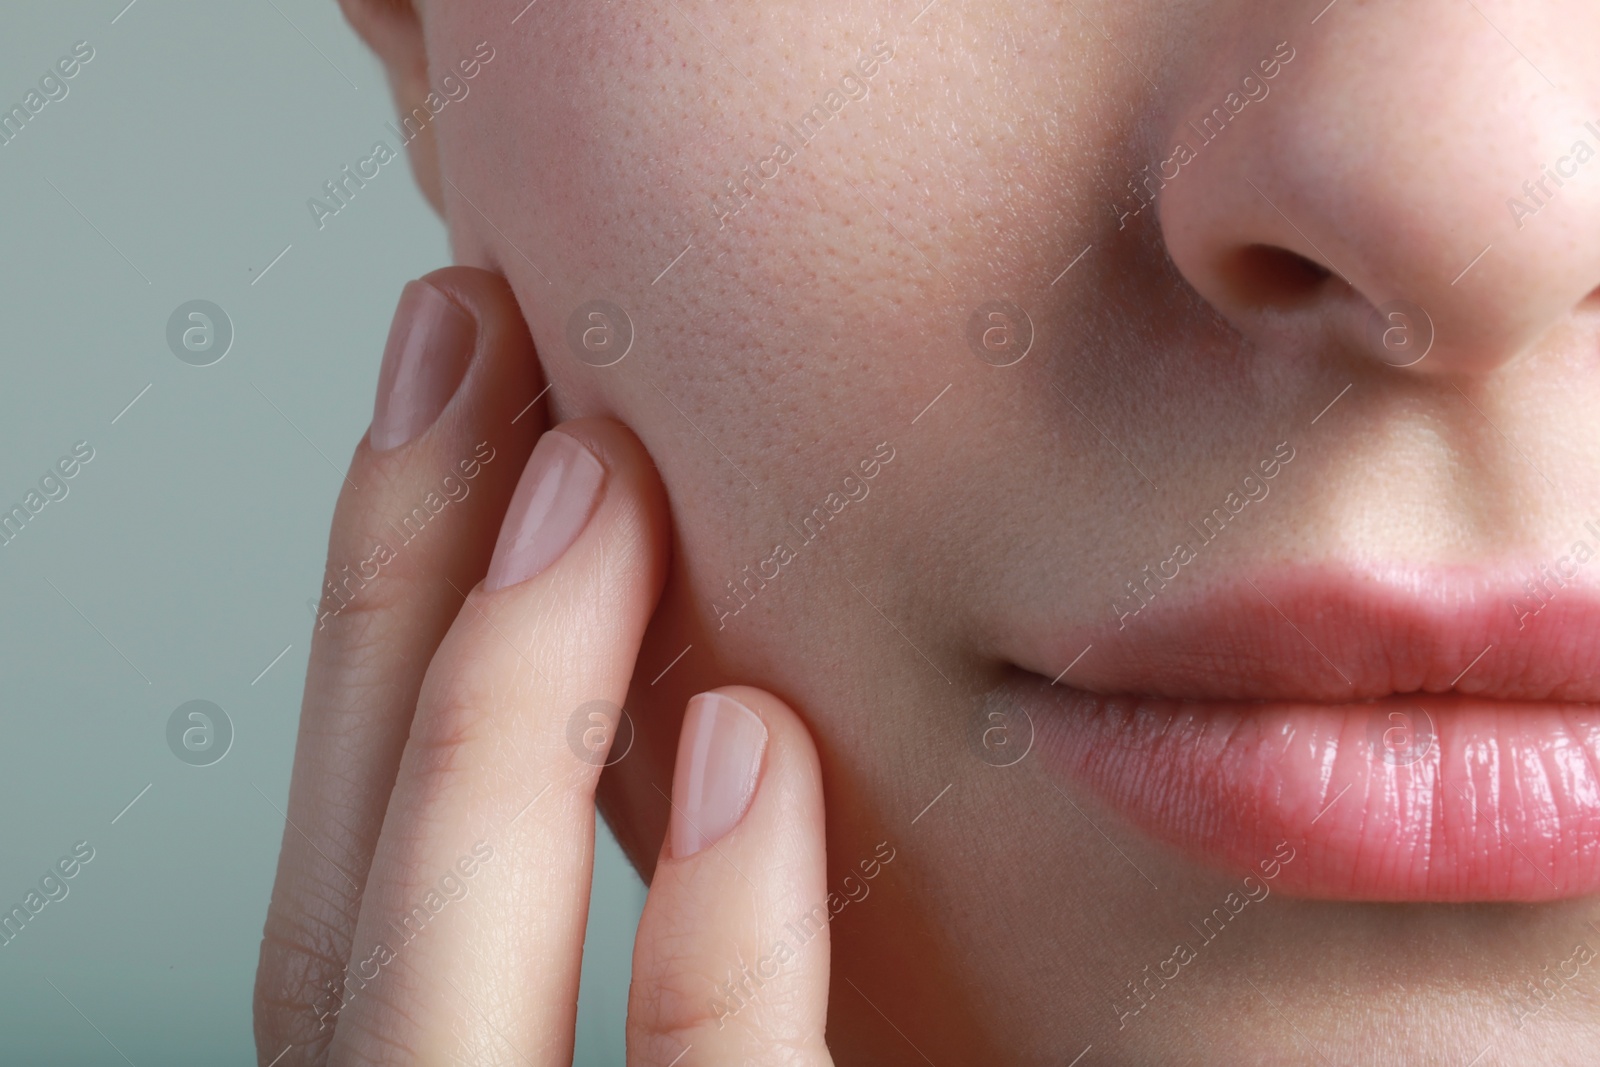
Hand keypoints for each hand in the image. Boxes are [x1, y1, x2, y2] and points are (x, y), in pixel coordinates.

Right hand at [253, 267, 833, 1065]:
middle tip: (480, 342)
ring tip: (594, 486)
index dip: (376, 628)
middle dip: (400, 605)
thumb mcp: (698, 1027)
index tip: (445, 393)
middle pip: (356, 918)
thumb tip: (717, 675)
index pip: (350, 887)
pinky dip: (717, 938)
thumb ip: (670, 928)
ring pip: (447, 1016)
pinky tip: (751, 744)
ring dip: (503, 728)